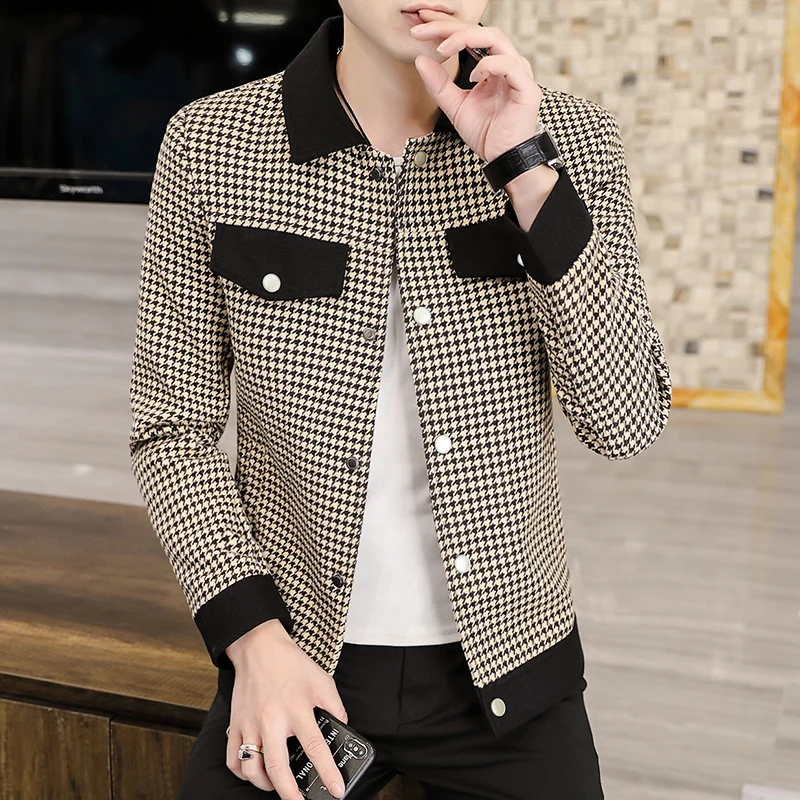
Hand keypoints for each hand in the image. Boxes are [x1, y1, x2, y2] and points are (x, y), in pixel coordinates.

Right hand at [225, 620, 349, 798]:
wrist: (259, 647)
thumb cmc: (291, 664)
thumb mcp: (322, 681)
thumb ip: (335, 707)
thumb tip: (342, 729)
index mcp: (296, 708)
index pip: (315, 748)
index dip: (327, 772)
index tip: (336, 790)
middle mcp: (271, 719)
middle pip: (277, 768)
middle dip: (290, 794)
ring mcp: (250, 724)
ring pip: (251, 769)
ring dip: (265, 784)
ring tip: (278, 785)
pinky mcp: (235, 724)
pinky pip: (233, 759)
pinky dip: (243, 772)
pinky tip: (255, 770)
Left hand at [410, 9, 541, 162]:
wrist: (502, 158)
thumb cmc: (486, 133)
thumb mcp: (455, 106)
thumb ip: (439, 85)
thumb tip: (420, 60)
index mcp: (492, 66)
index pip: (469, 37)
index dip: (445, 28)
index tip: (420, 27)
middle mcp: (507, 64)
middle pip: (481, 30)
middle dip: (451, 26)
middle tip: (425, 28)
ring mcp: (518, 73)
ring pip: (496, 38)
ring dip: (466, 37)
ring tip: (443, 48)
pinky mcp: (526, 88)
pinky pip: (508, 64)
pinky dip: (487, 65)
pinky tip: (472, 76)